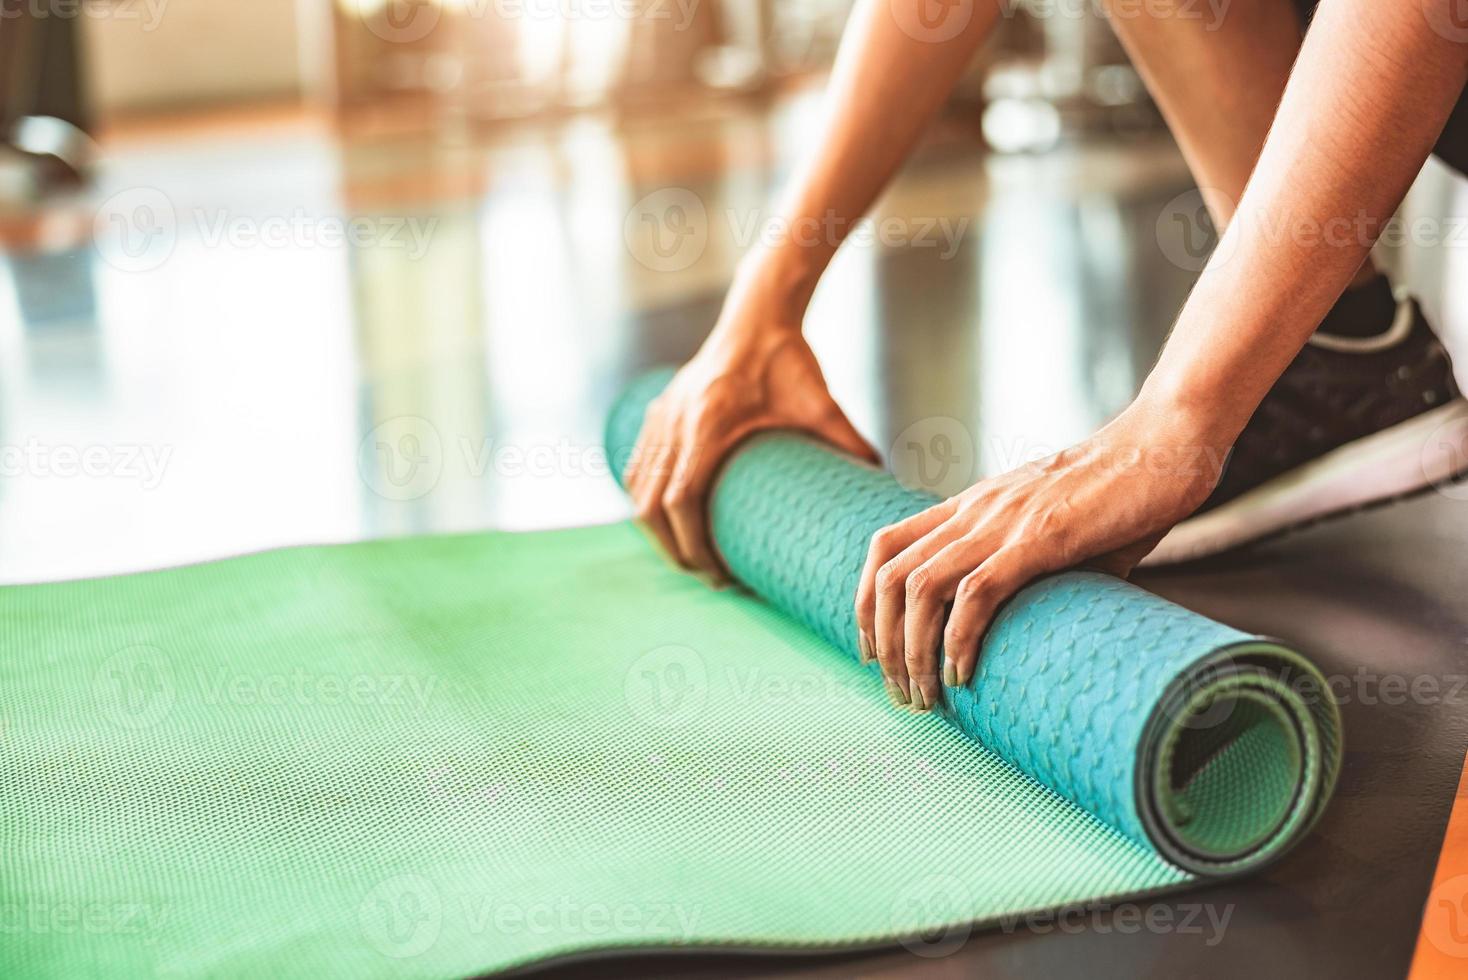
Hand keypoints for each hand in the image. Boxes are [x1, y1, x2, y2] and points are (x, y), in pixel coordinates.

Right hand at [626, 282, 876, 576]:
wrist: (758, 315)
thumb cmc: (788, 358)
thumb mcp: (822, 403)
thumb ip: (850, 442)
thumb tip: (882, 484)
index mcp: (708, 422)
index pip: (682, 500)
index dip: (693, 545)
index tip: (718, 572)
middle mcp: (675, 420)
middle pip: (651, 506)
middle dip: (675, 550)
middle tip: (709, 577)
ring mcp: (660, 416)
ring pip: (638, 489)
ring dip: (658, 530)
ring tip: (691, 556)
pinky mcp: (657, 413)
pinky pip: (637, 468)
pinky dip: (646, 500)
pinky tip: (668, 520)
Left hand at [854, 398, 1227, 709]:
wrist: (1170, 443)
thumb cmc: (1127, 490)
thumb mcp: (1064, 529)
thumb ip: (1042, 568)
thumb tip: (1046, 621)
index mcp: (974, 505)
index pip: (886, 546)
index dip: (867, 601)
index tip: (875, 652)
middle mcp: (977, 509)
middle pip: (889, 575)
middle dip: (883, 643)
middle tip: (902, 693)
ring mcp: (1006, 521)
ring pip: (921, 587)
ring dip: (914, 651)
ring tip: (929, 696)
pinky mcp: (1043, 537)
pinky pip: (978, 591)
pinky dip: (961, 638)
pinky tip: (965, 674)